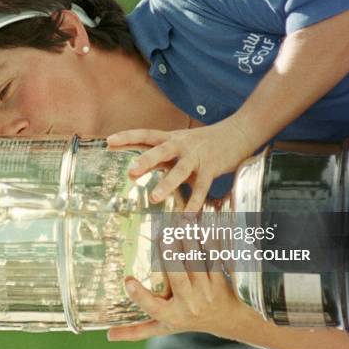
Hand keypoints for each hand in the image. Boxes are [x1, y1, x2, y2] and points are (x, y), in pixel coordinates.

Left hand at [106, 116, 255, 211]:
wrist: (239, 132)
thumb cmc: (204, 141)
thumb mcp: (180, 143)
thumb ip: (159, 155)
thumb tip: (133, 168)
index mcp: (171, 138)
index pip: (146, 135)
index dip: (128, 137)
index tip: (109, 141)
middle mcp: (182, 145)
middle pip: (161, 150)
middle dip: (146, 160)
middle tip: (131, 171)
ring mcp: (197, 157)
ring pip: (180, 170)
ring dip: (167, 183)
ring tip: (154, 197)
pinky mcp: (212, 169)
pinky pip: (201, 188)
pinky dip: (194, 202)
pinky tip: (187, 216)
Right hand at [107, 236, 258, 341]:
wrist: (227, 320)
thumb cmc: (188, 321)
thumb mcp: (162, 327)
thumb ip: (136, 330)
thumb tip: (108, 336)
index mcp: (171, 316)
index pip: (151, 307)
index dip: (138, 295)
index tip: (127, 280)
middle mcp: (189, 305)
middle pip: (178, 279)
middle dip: (170, 256)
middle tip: (162, 236)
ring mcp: (206, 292)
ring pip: (196, 264)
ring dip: (188, 242)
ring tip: (179, 223)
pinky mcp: (220, 279)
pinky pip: (213, 259)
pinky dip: (207, 242)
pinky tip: (200, 226)